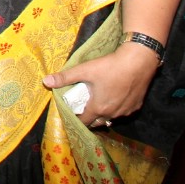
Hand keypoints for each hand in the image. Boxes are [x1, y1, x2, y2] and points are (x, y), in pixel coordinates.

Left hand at [42, 44, 161, 127]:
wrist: (138, 61)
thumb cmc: (110, 67)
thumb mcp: (84, 70)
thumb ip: (65, 77)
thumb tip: (45, 81)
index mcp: (98, 108)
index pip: (84, 121)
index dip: (76, 119)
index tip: (71, 114)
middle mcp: (113, 114)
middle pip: (97, 121)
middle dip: (89, 118)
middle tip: (82, 108)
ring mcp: (126, 111)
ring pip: (111, 117)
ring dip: (103, 113)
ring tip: (97, 103)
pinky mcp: (137, 106)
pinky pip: (123, 112)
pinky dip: (117, 108)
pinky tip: (114, 98)